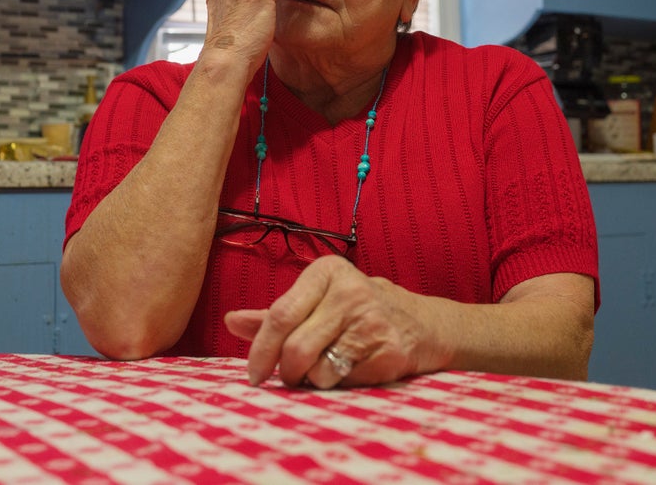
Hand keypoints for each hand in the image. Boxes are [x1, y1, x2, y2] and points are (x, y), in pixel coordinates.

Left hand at [224, 256, 442, 388]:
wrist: (423, 324)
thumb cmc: (358, 311)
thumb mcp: (318, 301)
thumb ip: (275, 313)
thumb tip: (231, 322)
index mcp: (327, 271)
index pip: (279, 315)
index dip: (261, 350)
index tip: (254, 374)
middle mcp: (350, 291)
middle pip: (295, 347)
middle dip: (287, 371)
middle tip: (291, 376)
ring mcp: (372, 321)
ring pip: (317, 369)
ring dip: (313, 379)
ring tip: (326, 366)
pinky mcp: (388, 351)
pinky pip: (343, 381)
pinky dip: (338, 384)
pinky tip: (350, 369)